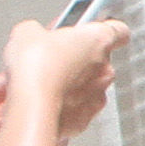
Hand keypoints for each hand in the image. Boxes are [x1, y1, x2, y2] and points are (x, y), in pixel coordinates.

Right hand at [0, 17, 125, 138]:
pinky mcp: (85, 119)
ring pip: (87, 85)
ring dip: (69, 82)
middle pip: (96, 58)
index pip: (118, 29)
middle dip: (75, 57)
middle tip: (51, 56)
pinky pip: (77, 107)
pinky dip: (63, 103)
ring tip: (41, 81)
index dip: (102, 27)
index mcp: (98, 40)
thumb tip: (34, 35)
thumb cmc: (35, 70)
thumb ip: (37, 30)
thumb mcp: (26, 32)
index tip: (90, 27)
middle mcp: (105, 68)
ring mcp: (98, 95)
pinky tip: (42, 99)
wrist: (31, 109)